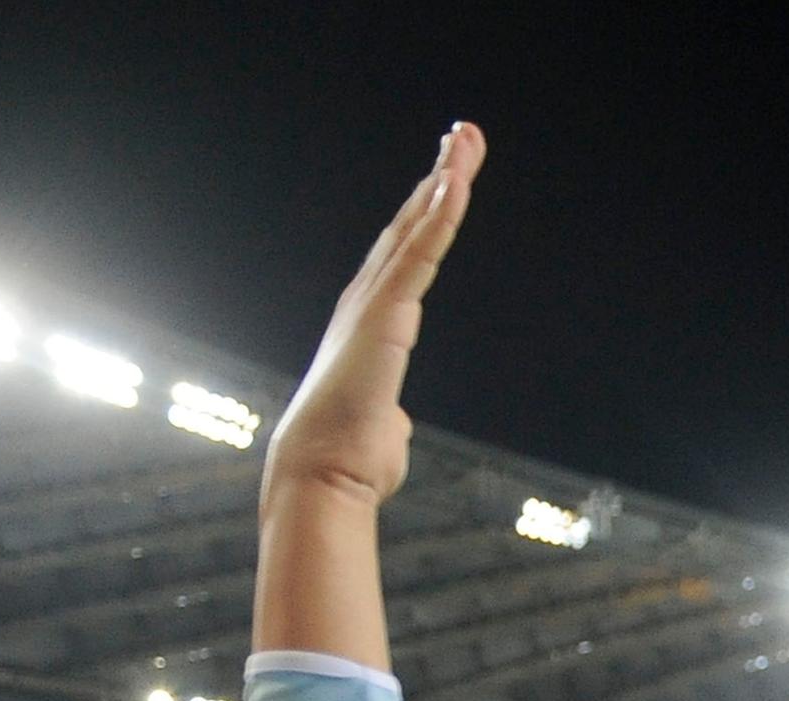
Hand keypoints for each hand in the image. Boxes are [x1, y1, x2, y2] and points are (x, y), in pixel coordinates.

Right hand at [263, 124, 485, 515]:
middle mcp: (367, 303)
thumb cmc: (348, 459)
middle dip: (437, 179)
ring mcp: (374, 305)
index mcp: (369, 326)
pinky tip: (456, 183)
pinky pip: (421, 255)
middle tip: (461, 137)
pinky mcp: (387, 316)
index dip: (425, 216)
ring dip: (443, 181)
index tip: (446, 180)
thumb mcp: (378, 428)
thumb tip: (390, 425)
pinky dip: (440, 217)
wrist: (324, 474)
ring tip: (465, 139)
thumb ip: (387, 415)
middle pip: (409, 227)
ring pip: (416, 229)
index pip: (405, 258)